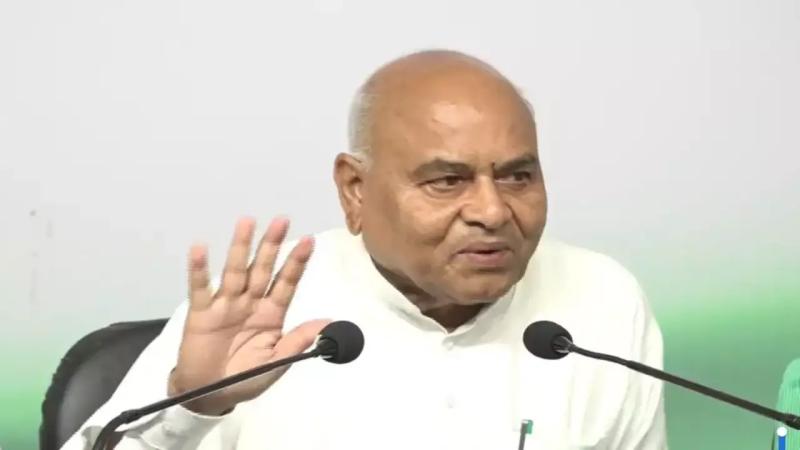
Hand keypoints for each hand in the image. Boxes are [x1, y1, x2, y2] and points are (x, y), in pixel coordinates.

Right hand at [169, 217, 329, 414]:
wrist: (210, 395)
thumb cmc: (246, 378)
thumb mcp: (277, 361)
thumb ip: (299, 340)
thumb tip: (329, 322)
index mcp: (271, 313)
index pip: (286, 282)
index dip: (296, 262)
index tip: (309, 241)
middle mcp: (250, 302)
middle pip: (262, 269)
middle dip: (272, 245)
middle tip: (282, 221)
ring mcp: (225, 305)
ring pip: (235, 271)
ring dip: (241, 247)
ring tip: (247, 222)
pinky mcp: (201, 313)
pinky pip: (200, 288)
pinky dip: (199, 269)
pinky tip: (200, 249)